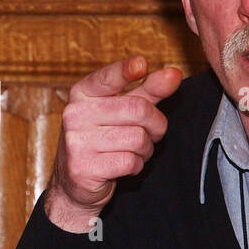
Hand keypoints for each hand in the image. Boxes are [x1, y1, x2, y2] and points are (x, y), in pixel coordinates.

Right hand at [45, 56, 181, 231]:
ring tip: (133, 151)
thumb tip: (174, 74)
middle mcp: (75, 114)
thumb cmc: (103, 140)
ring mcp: (76, 142)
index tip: (142, 64)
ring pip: (138, 138)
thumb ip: (148, 91)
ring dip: (146, 148)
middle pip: (138, 109)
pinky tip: (124, 165)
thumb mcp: (122, 111)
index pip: (108, 77)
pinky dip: (136, 165)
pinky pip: (130, 161)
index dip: (126, 70)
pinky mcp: (83, 168)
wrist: (74, 184)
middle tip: (152, 133)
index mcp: (82, 94)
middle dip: (156, 124)